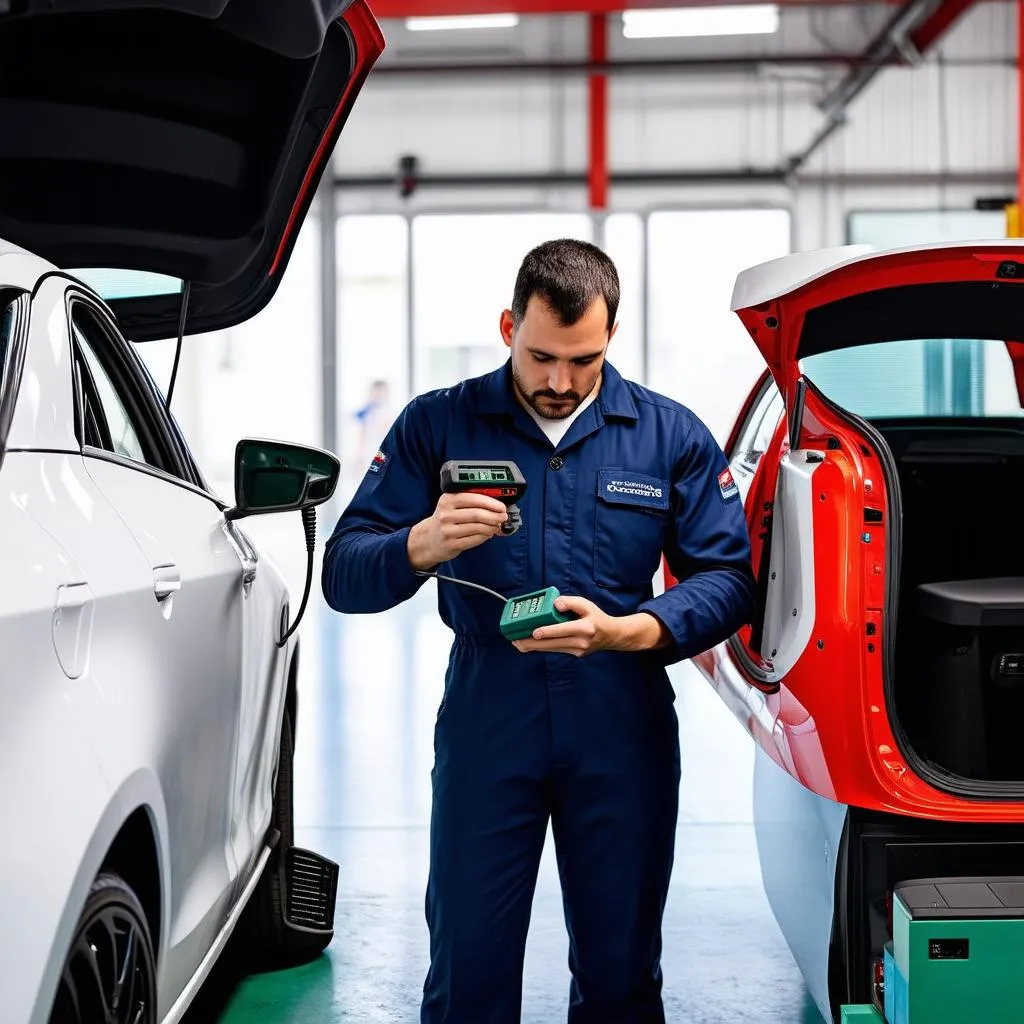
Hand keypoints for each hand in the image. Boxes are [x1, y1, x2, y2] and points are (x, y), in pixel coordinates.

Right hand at [407, 492, 508, 569]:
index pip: (474, 498)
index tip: (501, 506)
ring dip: (492, 527)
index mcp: (448, 500)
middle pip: (477, 514)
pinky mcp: (452, 544)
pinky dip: (485, 536)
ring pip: (478, 527)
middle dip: (495, 516)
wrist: (427, 539)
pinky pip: (474, 539)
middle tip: (503, 517)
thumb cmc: (445, 520)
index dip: (491, 503)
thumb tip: (495, 502)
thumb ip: (470, 501)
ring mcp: (448, 530)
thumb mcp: (451, 505)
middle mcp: (446, 514)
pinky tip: (488, 534)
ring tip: (496, 526)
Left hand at [511, 596, 669, 656]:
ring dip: (534, 646)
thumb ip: (570, 602)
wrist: (611, 636)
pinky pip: (555, 649)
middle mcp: (581, 641)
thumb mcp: (586, 604)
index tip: (534, 632)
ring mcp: (577, 650)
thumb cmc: (596, 617)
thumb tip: (554, 604)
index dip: (548, 631)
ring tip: (518, 643)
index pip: (563, 630)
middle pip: (553, 643)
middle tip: (516, 640)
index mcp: (585, 628)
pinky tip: (530, 644)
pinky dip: (542, 646)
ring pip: (551, 648)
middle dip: (533, 642)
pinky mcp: (574, 654)